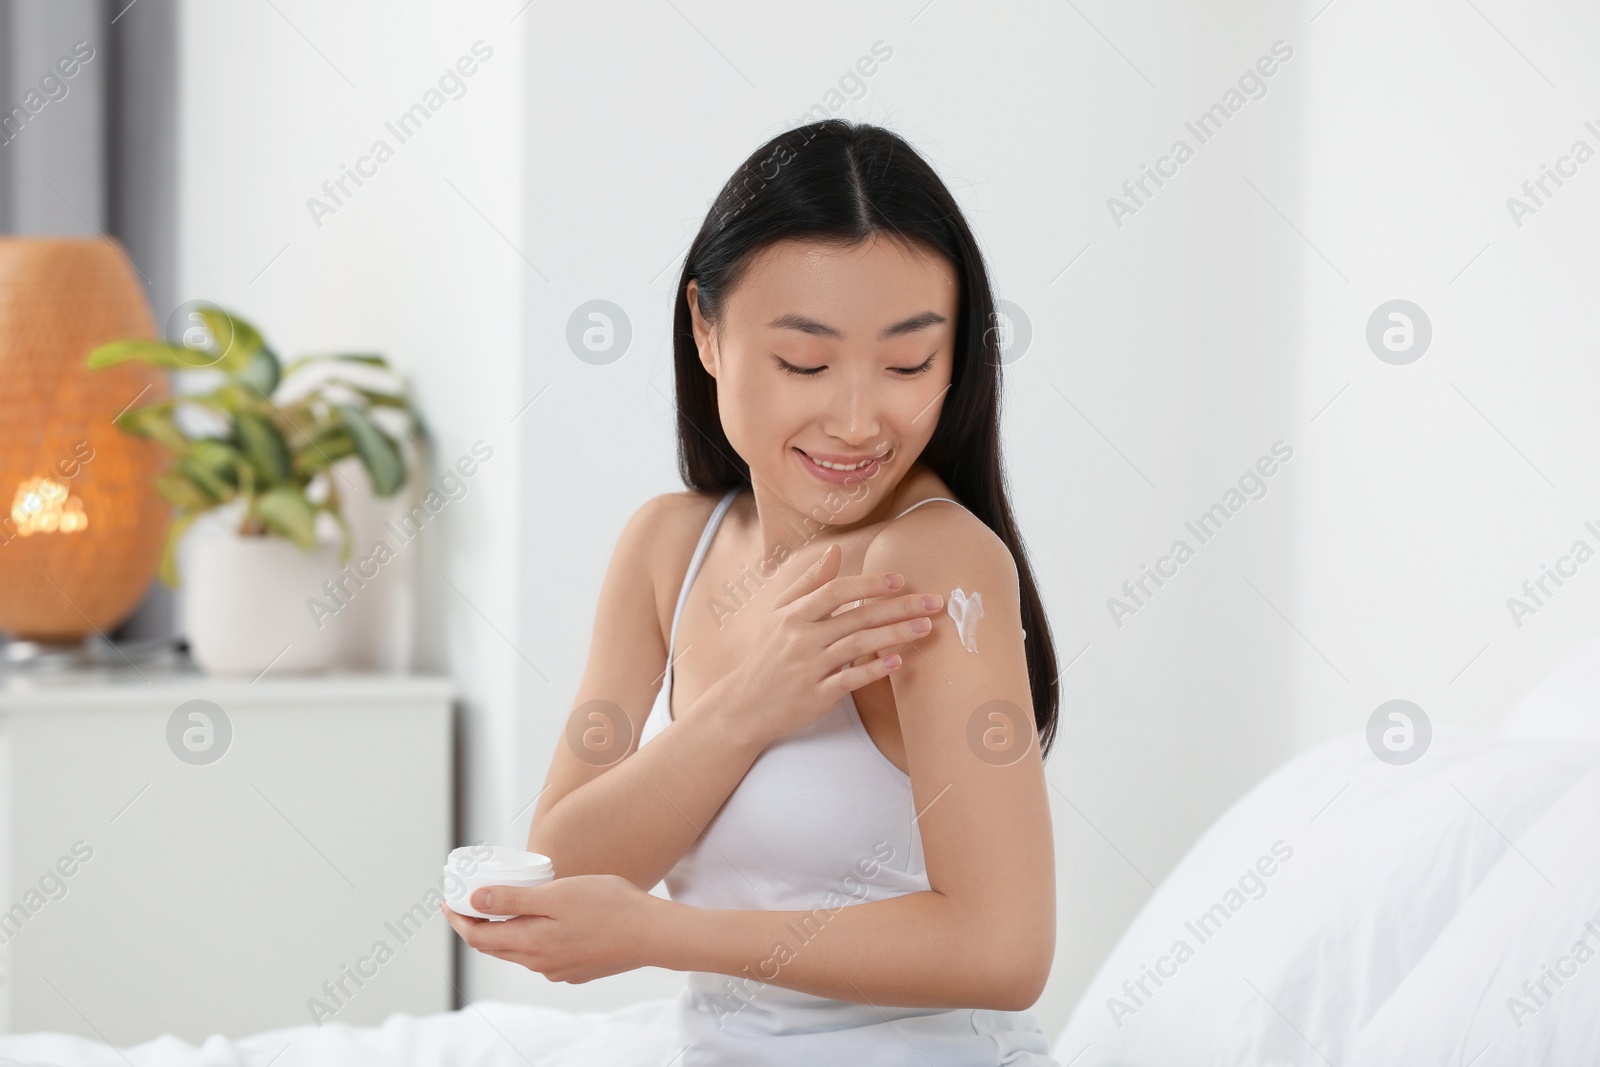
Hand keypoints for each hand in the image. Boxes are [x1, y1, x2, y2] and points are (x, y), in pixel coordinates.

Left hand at [440, 875, 660, 983]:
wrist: (652, 933)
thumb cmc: (609, 906)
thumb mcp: (557, 894)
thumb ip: (514, 901)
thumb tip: (475, 902)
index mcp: (530, 943)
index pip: (479, 938)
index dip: (459, 920)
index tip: (448, 903)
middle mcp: (540, 962)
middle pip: (496, 946)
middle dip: (478, 925)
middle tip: (470, 901)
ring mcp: (559, 969)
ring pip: (520, 951)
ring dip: (506, 931)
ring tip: (507, 905)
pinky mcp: (576, 969)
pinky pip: (543, 955)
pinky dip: (533, 937)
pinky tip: (546, 919)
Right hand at [721, 542, 942, 742]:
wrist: (745, 705)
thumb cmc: (766, 656)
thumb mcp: (779, 614)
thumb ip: (809, 583)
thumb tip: (836, 551)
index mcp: (794, 615)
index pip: (837, 591)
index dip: (870, 584)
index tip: (900, 580)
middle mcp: (802, 638)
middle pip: (858, 616)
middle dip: (899, 608)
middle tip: (933, 603)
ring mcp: (810, 667)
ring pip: (859, 645)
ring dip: (896, 635)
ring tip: (925, 628)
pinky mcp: (817, 694)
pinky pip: (851, 679)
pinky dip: (875, 670)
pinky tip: (898, 662)